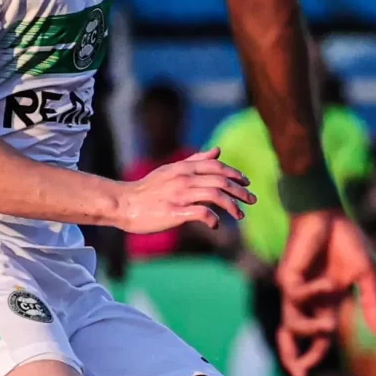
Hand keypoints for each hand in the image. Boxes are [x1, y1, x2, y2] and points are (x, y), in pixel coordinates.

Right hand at [115, 150, 251, 235]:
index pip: (217, 167)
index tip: (247, 184)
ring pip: (216, 196)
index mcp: (184, 168)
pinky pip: (202, 213)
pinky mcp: (175, 212)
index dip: (235, 174)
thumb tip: (218, 150)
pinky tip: (216, 224)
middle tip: (252, 201)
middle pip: (221, 181)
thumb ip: (195, 160)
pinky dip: (214, 219)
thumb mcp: (171, 169)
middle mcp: (184, 178)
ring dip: (232, 206)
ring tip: (239, 215)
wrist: (123, 204)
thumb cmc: (148, 189)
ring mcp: (179, 195)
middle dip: (241, 191)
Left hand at [275, 210, 375, 375]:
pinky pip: (297, 297)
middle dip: (293, 358)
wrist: (329, 215)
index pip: (318, 338)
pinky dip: (314, 294)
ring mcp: (296, 290)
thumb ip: (372, 303)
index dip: (312, 356)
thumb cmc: (347, 241)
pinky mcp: (288, 277)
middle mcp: (309, 301)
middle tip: (299, 375)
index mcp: (327, 303)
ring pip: (292, 324)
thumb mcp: (367, 275)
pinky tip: (329, 283)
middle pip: (293, 337)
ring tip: (328, 327)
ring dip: (311, 331)